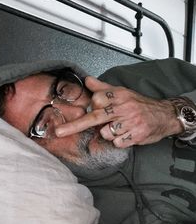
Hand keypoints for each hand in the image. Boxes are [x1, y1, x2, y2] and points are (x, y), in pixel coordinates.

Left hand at [55, 76, 182, 147]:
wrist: (164, 116)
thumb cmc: (140, 105)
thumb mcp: (123, 92)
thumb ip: (103, 88)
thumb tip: (87, 80)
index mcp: (119, 96)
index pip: (96, 101)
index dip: (93, 106)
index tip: (96, 108)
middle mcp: (124, 108)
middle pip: (94, 118)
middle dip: (74, 126)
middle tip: (59, 132)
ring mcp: (130, 123)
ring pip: (105, 133)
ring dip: (110, 133)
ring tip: (121, 127)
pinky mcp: (136, 136)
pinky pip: (117, 143)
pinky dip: (120, 141)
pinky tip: (127, 134)